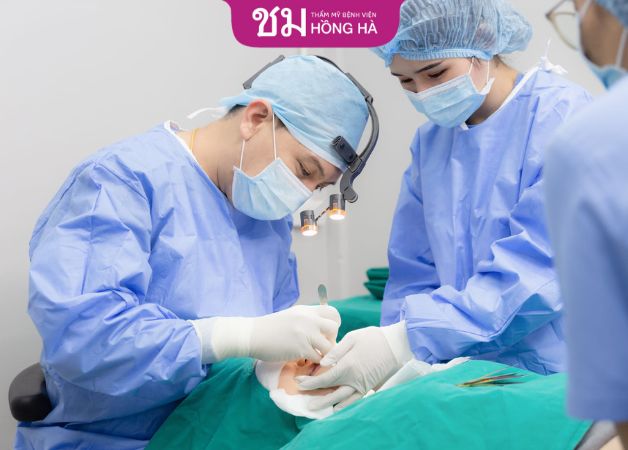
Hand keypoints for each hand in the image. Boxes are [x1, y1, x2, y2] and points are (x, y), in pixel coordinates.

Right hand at [209, 305, 339, 362]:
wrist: (252, 335)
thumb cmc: (270, 328)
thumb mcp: (291, 316)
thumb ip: (307, 320)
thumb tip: (322, 329)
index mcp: (307, 311)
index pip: (333, 313)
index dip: (333, 325)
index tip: (324, 334)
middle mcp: (309, 319)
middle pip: (334, 328)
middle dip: (332, 339)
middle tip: (321, 346)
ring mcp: (305, 333)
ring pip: (329, 346)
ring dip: (324, 354)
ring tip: (314, 356)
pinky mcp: (300, 348)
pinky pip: (318, 358)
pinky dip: (314, 362)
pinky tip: (305, 361)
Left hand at [295, 325, 404, 409]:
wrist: (394, 345)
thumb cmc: (372, 338)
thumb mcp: (352, 338)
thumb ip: (336, 351)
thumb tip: (323, 362)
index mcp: (348, 366)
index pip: (324, 379)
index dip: (310, 382)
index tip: (299, 382)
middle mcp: (353, 380)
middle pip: (331, 393)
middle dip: (315, 396)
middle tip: (302, 399)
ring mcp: (361, 386)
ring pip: (342, 401)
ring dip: (328, 405)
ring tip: (316, 409)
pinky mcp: (368, 387)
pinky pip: (354, 401)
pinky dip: (344, 406)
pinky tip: (336, 408)